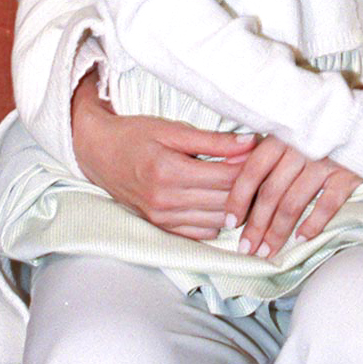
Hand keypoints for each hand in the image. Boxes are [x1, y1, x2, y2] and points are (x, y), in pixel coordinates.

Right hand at [71, 72, 254, 240]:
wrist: (97, 153)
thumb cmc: (134, 136)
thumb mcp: (172, 130)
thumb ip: (213, 140)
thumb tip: (251, 142)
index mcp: (168, 171)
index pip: (226, 177)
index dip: (251, 167)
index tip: (265, 156)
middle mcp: (165, 200)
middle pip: (226, 201)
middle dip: (250, 188)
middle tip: (264, 173)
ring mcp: (162, 218)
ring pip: (218, 221)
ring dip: (237, 207)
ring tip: (247, 188)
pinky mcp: (161, 228)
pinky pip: (202, 234)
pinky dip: (218, 221)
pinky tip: (224, 203)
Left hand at [226, 138, 361, 256]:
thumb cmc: (330, 127)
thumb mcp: (298, 130)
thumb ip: (273, 151)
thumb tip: (241, 179)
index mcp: (283, 136)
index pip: (252, 172)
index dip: (238, 199)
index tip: (231, 222)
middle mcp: (300, 149)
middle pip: (270, 194)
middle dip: (256, 225)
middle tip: (247, 248)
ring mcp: (325, 162)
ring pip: (293, 203)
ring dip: (278, 231)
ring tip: (269, 251)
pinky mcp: (349, 174)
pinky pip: (327, 204)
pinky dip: (313, 223)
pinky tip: (302, 238)